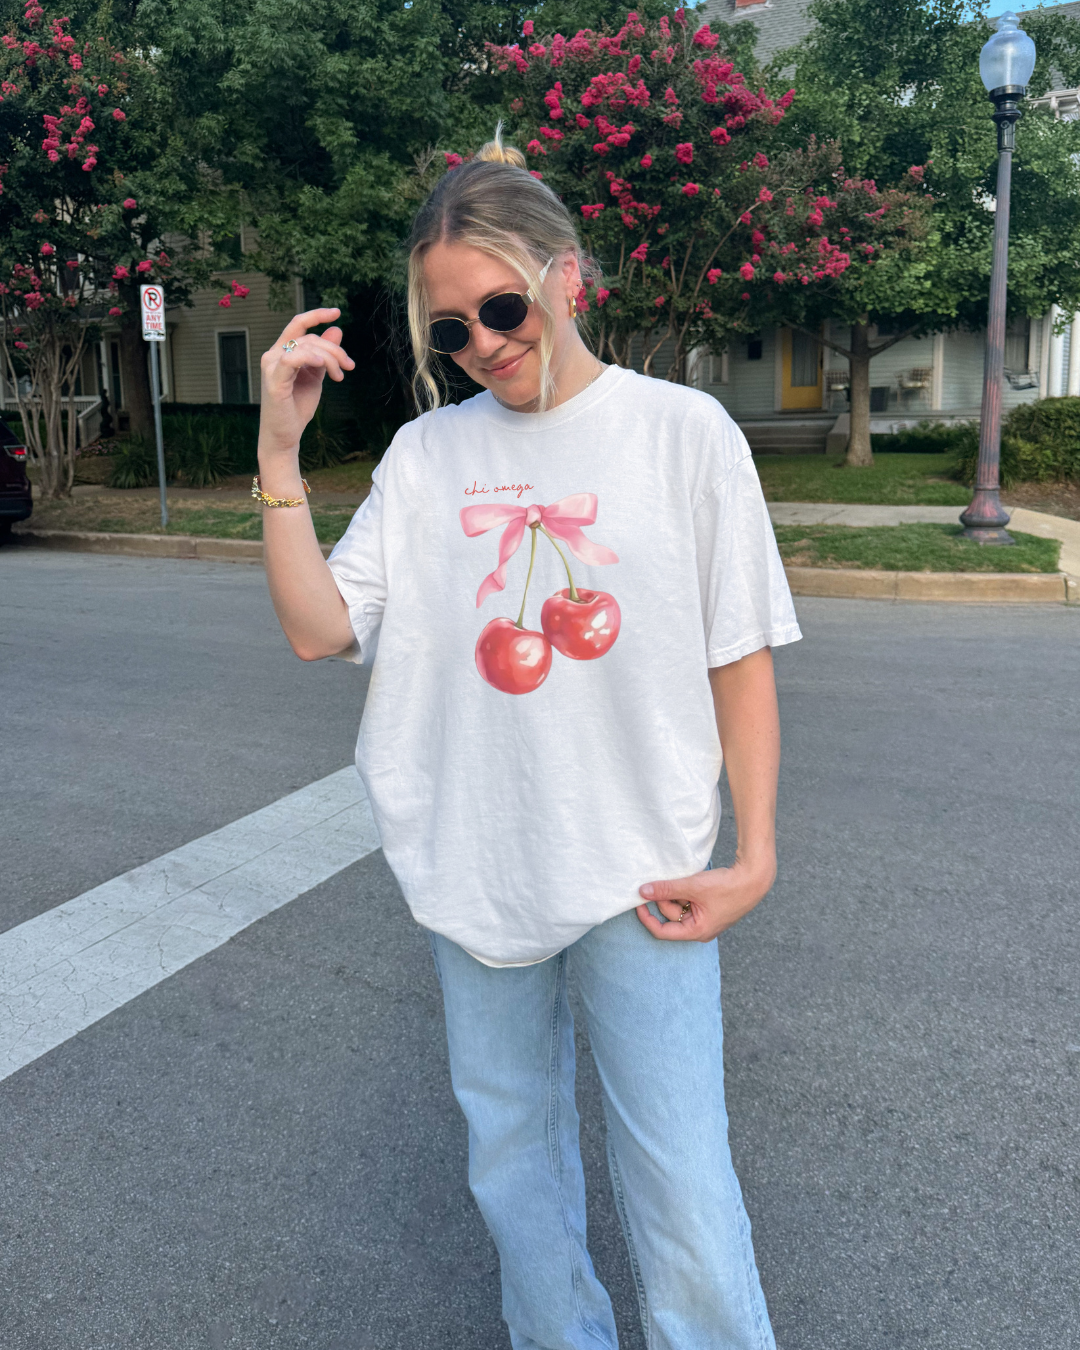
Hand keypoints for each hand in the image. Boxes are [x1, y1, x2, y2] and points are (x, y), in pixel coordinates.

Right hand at [259, 308, 355, 455]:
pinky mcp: (273, 381)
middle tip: (349, 367)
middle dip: (335, 350)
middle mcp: (273, 354)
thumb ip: (324, 354)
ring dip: (329, 358)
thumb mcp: (316, 376)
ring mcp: (271, 367)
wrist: (285, 435)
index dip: (317, 315)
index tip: (337, 312)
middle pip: (310, 338)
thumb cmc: (297, 406)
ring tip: (340, 376)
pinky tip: (323, 365)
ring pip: (306, 347)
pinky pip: (291, 360)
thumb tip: (337, 330)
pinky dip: (309, 358)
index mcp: (282, 351)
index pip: (299, 324)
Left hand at [635, 854, 776, 942]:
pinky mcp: (710, 908)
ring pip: (680, 906)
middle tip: (663, 881)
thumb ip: (667, 889)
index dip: (647, 917)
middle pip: (671, 915)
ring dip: (676, 893)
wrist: (754, 878)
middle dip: (665, 898)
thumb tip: (643, 891)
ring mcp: (706, 919)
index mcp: (696, 931)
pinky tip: (689, 880)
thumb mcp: (693, 887)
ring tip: (682, 879)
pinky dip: (685, 891)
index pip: (662, 931)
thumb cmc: (728, 887)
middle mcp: (700, 929)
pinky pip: (690, 901)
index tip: (638, 903)